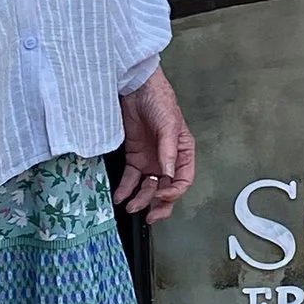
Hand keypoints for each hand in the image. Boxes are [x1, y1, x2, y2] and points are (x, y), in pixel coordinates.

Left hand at [115, 69, 196, 221]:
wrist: (136, 87)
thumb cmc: (159, 100)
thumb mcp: (168, 125)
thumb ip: (168, 151)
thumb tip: (168, 175)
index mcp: (183, 153)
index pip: (182, 180)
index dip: (173, 192)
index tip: (160, 195)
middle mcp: (168, 160)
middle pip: (166, 189)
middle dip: (159, 204)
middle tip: (149, 216)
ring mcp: (150, 159)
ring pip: (148, 187)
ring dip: (140, 199)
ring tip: (130, 206)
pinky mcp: (134, 156)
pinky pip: (131, 178)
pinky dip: (125, 189)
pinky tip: (120, 196)